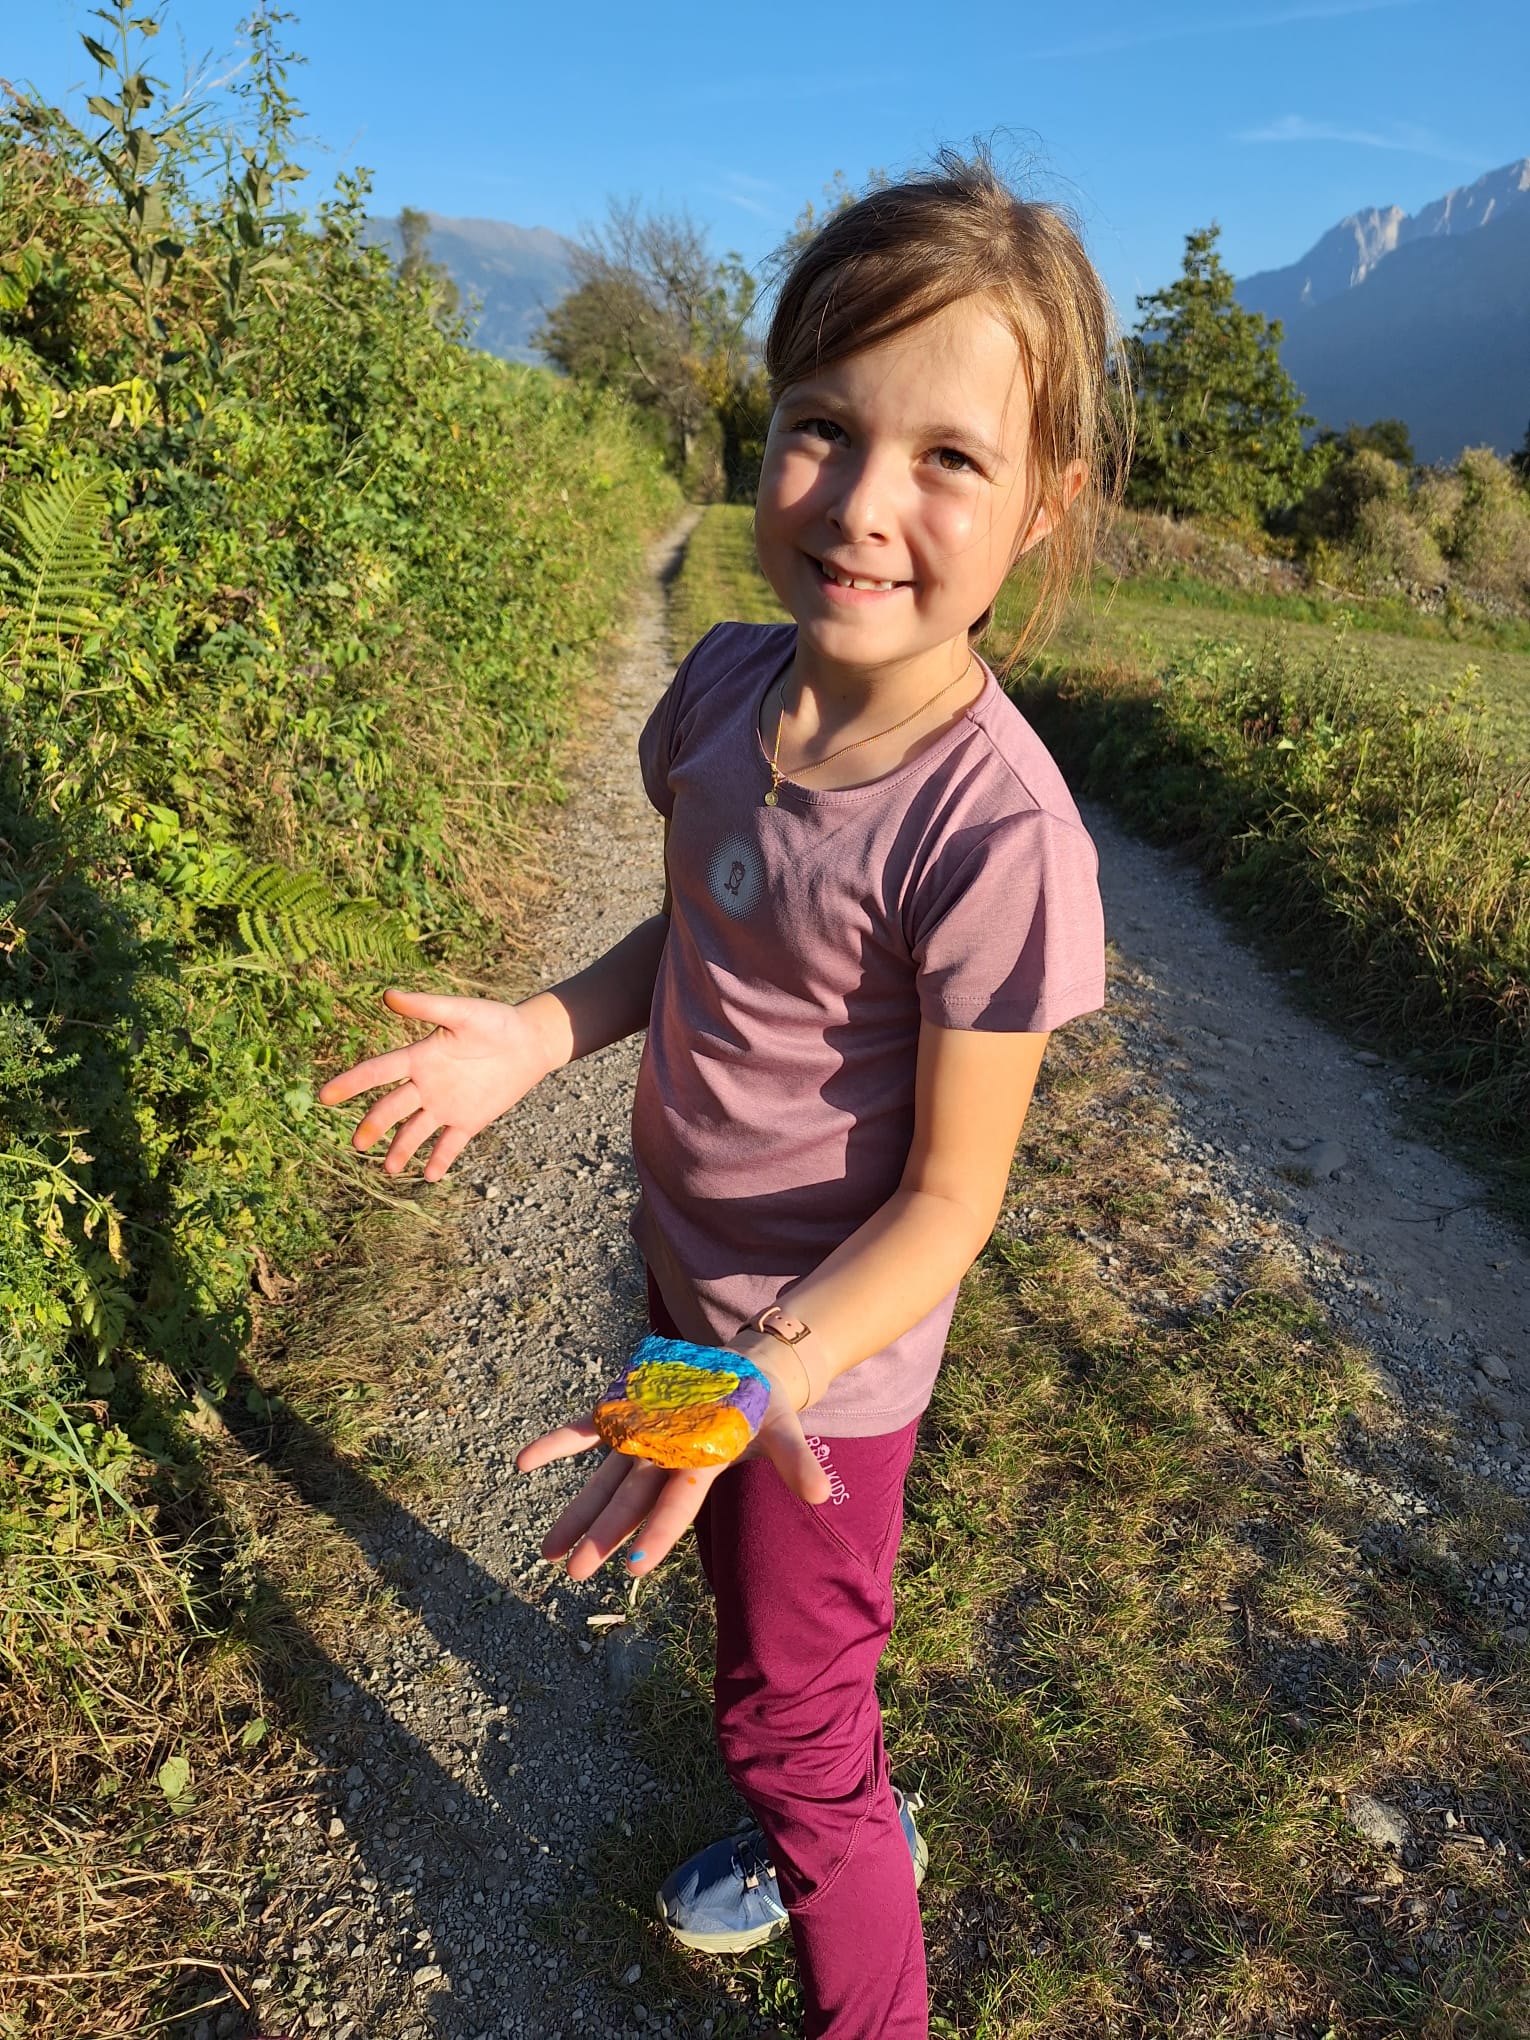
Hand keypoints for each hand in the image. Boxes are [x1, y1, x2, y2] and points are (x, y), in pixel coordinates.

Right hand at [317, 988, 556, 1179]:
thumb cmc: (495, 1021)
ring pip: (415, 1132)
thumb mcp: (461, 1012)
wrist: (530, 1042)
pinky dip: (440, 1160)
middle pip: (392, 1109)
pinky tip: (430, 1175)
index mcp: (418, 1057)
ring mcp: (446, 1106)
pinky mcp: (469, 1121)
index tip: (325, 1097)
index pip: (377, 1072)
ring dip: (401, 1150)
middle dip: (374, 1126)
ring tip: (390, 1168)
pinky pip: (450, 1145)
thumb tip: (387, 995)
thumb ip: (426, 1007)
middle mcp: (425, 1085)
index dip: (351, 1083)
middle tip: (359, 1144)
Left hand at [516, 1343, 831, 1579]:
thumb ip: (794, 1460)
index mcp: (701, 1465)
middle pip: (630, 1502)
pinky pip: (586, 1430)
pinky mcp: (627, 1414)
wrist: (746, 1374)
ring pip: (603, 1480)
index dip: (657, 1535)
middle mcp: (666, 1460)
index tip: (631, 1569)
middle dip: (604, 1536)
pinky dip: (557, 1444)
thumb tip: (820, 1495)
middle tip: (574, 1573)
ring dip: (575, 1512)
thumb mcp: (783, 1428)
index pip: (677, 1505)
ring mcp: (642, 1439)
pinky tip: (522, 1463)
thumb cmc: (765, 1407)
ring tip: (546, 1551)